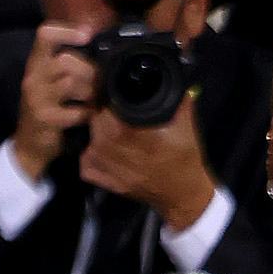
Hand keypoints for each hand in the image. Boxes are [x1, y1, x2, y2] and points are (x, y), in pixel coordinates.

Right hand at [11, 21, 95, 178]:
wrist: (28, 146)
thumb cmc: (45, 108)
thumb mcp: (48, 81)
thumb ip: (66, 63)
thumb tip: (99, 45)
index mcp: (35, 64)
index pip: (44, 35)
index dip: (66, 30)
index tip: (87, 35)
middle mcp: (32, 78)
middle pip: (64, 60)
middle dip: (88, 69)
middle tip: (99, 81)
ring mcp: (37, 99)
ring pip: (70, 82)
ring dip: (90, 91)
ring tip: (96, 98)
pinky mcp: (45, 119)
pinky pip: (75, 111)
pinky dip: (87, 113)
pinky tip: (88, 115)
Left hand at [85, 99, 215, 231]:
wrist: (182, 194)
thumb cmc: (185, 158)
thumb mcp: (186, 126)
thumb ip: (180, 101)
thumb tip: (175, 79)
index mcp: (134, 134)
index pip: (108, 111)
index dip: (110, 103)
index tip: (118, 100)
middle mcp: (117, 151)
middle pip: (96, 125)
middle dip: (103, 117)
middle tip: (115, 115)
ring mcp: (110, 170)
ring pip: (89, 144)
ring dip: (96, 136)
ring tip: (109, 131)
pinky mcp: (108, 183)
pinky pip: (86, 166)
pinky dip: (90, 157)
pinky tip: (102, 151)